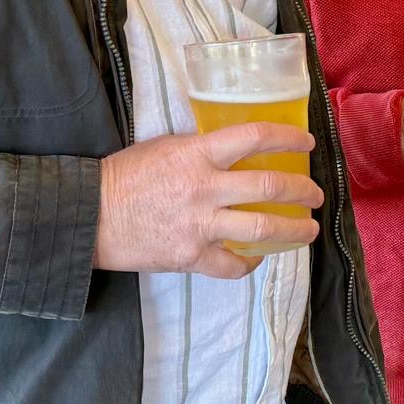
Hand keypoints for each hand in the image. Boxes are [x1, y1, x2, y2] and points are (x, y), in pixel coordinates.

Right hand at [93, 123, 323, 277]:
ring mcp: (199, 225)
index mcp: (197, 153)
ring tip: (308, 230)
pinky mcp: (189, 257)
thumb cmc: (124, 176)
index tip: (306, 145)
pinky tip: (257, 258)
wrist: (88, 215)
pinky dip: (249, 263)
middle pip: (269, 188)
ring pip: (261, 229)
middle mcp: (204, 188)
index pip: (255, 138)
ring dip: (293, 231)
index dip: (287, 139)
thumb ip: (201, 150)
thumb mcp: (165, 147)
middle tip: (315, 195)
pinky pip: (232, 265)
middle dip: (302, 192)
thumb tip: (235, 152)